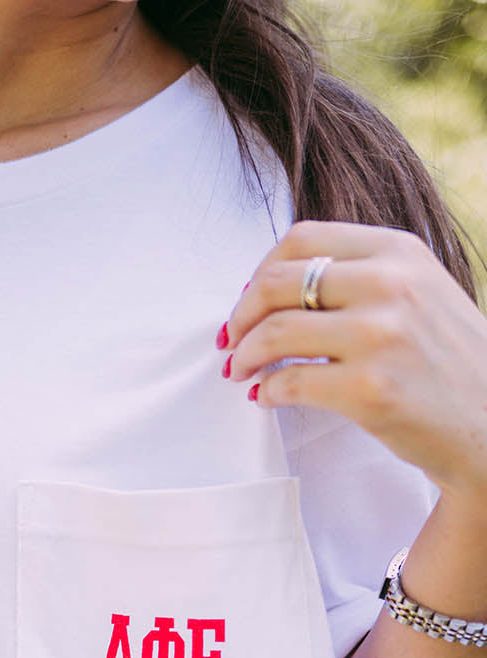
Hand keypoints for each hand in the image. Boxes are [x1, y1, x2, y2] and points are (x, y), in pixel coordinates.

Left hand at [219, 219, 486, 504]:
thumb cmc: (447, 362)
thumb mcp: (419, 291)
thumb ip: (361, 275)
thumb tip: (274, 283)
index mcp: (398, 251)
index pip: (301, 239)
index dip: (259, 270)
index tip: (247, 300)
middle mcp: (390, 285)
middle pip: (277, 281)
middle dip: (241, 314)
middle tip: (231, 341)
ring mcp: (380, 337)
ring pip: (275, 331)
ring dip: (244, 355)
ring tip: (240, 372)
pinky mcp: (370, 390)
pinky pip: (289, 382)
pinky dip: (266, 391)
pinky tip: (265, 397)